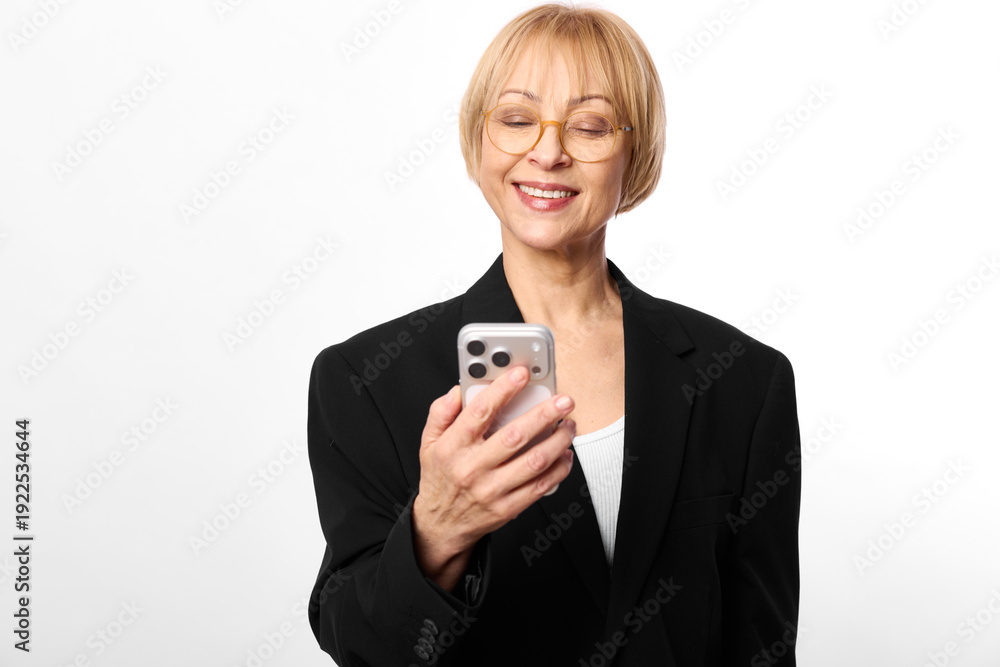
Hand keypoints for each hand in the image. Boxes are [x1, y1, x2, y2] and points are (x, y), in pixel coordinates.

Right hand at [411, 365, 575, 590]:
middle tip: (563, 400)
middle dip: (545, 414)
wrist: (441, 524)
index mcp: (452, 447)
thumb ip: (441, 413)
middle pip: (515, 436)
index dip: (503, 390)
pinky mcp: (507, 508)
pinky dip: (558, 469)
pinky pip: (540, 486)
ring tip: (569, 426)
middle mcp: (472, 468)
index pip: (479, 412)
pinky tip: (564, 454)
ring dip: (558, 441)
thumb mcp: (429, 443)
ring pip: (534, 461)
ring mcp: (491, 490)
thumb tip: (458, 390)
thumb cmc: (440, 478)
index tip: (522, 374)